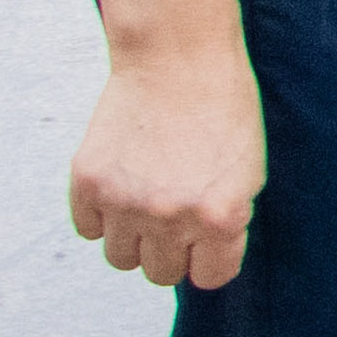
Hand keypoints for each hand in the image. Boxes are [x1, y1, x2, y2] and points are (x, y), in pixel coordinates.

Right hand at [74, 41, 263, 292]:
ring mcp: (125, 202)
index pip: (210, 278)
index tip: (207, 240)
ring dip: (134, 238)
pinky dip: (102, 215)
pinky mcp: (88, 182)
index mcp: (221, 217)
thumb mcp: (248, 172)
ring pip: (121, 258)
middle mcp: (172, 218)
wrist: (179, 59)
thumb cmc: (225, 111)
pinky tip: (122, 184)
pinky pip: (88, 229)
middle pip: (161, 274)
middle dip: (172, 251)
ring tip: (147, 200)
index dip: (210, 259)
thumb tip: (200, 260)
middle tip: (176, 216)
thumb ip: (226, 222)